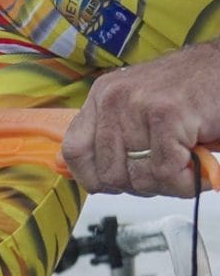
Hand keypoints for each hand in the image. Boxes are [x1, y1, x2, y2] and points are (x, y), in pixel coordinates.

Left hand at [61, 39, 219, 196]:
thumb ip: (114, 137)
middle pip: (108, 174)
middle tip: (168, 170)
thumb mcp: (138, 108)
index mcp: (101, 97)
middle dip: (142, 184)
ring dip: (168, 184)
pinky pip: (166, 173)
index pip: (75, 152)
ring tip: (186, 163)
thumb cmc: (191, 91)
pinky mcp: (166, 115)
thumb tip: (96, 179)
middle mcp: (112, 99)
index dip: (96, 178)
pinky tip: (200, 164)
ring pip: (139, 178)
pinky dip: (188, 181)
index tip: (121, 181)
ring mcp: (137, 106)